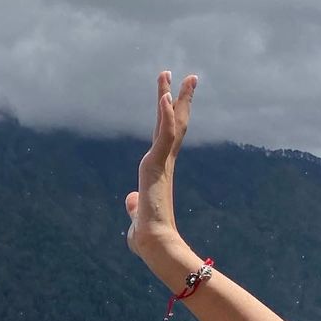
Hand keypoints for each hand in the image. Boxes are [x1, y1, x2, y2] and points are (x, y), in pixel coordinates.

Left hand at [125, 71, 196, 257]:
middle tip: (189, 77)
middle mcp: (163, 164)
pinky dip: (164, 117)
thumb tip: (132, 200)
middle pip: (174, 124)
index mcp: (159, 172)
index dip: (170, 116)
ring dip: (172, 98)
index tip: (172, 98)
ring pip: (170, 124)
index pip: (166, 137)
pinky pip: (163, 137)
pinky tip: (164, 99)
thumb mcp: (138, 214)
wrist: (155, 244)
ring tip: (174, 75)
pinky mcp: (157, 167)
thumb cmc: (149, 237)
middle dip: (180, 99)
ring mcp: (161, 164)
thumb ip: (135, 204)